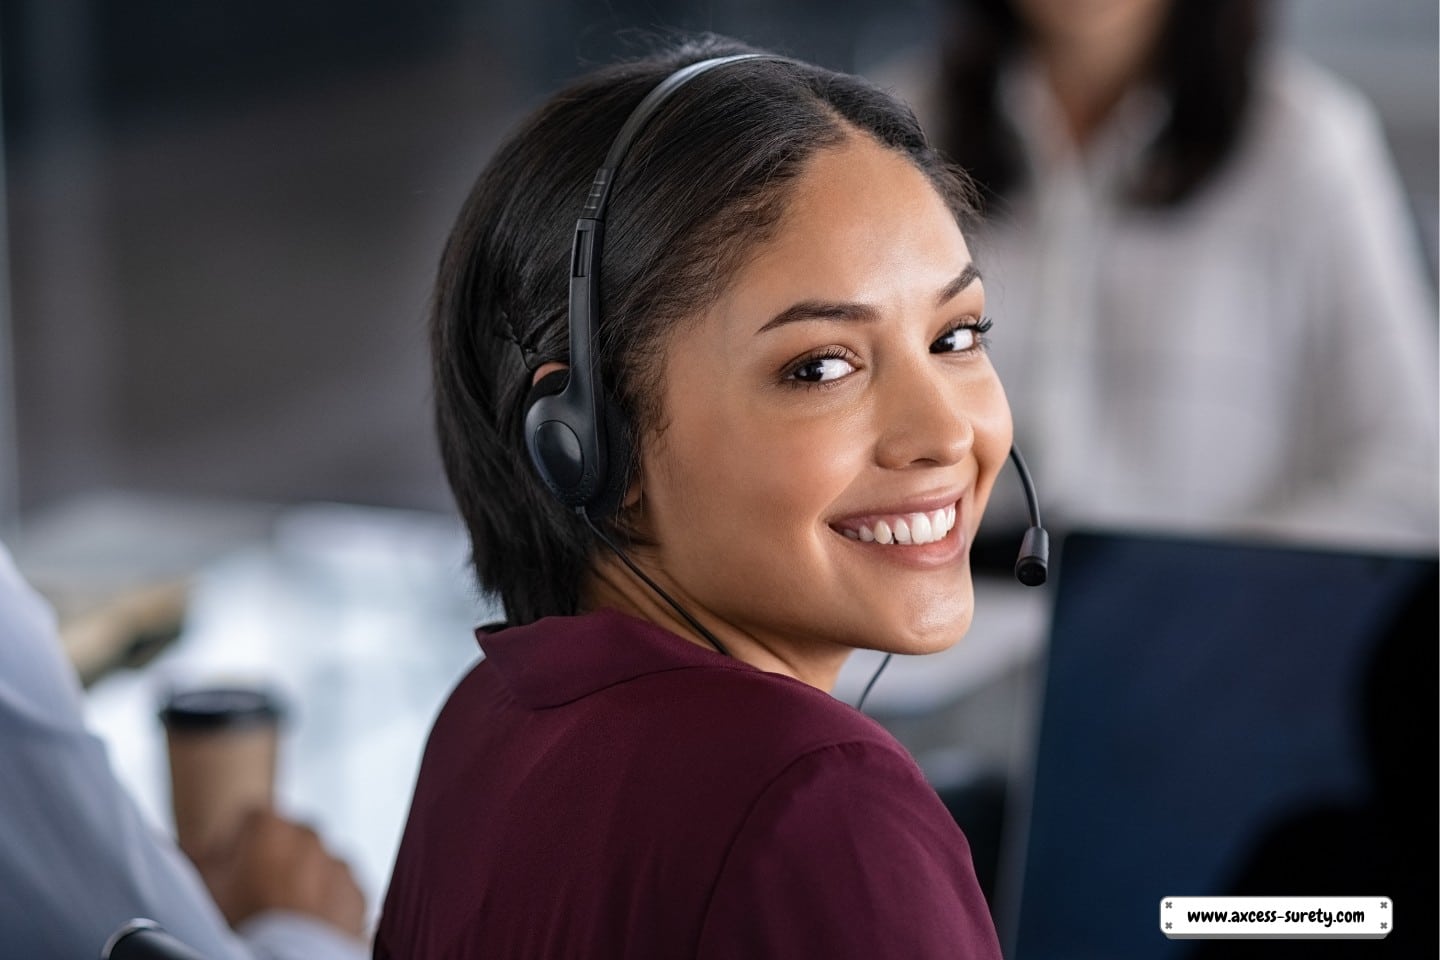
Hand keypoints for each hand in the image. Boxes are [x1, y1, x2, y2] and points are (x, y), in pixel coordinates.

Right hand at [190, 807, 367, 939]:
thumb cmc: (247, 924)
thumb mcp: (205, 888)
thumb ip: (197, 858)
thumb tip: (189, 847)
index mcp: (271, 827)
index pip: (253, 821)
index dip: (239, 846)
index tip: (232, 868)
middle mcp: (310, 837)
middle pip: (288, 840)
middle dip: (275, 859)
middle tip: (257, 893)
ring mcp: (337, 863)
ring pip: (316, 865)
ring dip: (303, 880)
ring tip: (281, 913)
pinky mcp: (356, 891)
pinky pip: (339, 891)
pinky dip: (327, 902)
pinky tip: (305, 923)